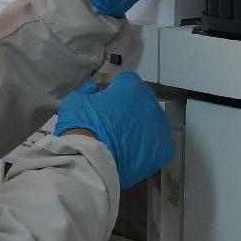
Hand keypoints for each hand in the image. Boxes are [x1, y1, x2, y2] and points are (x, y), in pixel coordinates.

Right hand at [53, 73, 174, 189]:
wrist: (91, 160)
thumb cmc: (83, 125)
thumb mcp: (76, 101)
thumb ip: (88, 91)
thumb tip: (92, 89)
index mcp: (131, 88)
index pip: (128, 81)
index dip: (117, 90)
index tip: (108, 100)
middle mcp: (150, 104)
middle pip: (144, 102)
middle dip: (132, 108)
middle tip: (117, 121)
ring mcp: (160, 128)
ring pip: (155, 123)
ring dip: (144, 127)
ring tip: (127, 139)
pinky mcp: (163, 149)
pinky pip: (162, 144)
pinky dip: (152, 147)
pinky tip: (139, 152)